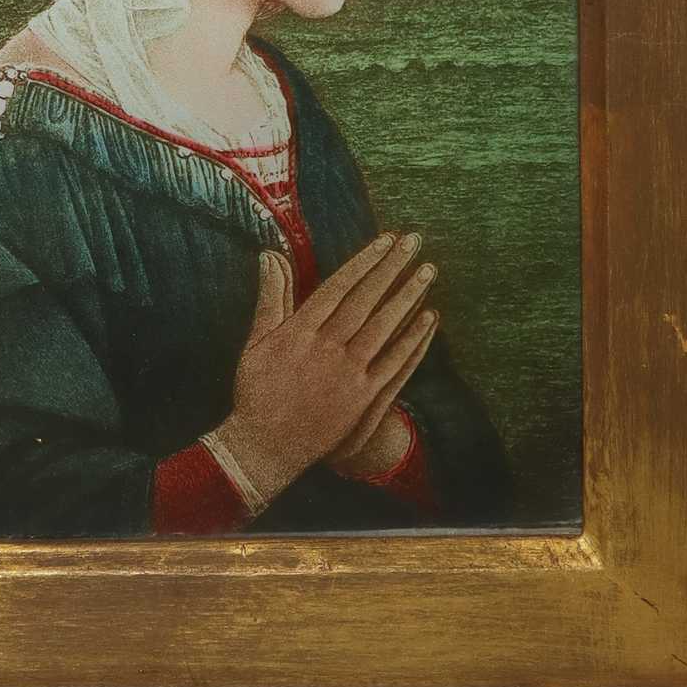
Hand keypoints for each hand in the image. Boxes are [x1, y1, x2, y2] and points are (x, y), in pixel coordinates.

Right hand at [210, 233, 438, 506]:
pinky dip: (413, 340)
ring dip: (407, 297)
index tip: (385, 241)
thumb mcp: (257, 340)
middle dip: (391, 268)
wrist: (266, 446)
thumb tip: (270, 254)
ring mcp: (347, 374)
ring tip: (427, 271)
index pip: (338, 286)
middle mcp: (326, 348)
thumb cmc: (257, 390)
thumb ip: (271, 296)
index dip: (364, 262)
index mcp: (299, 331)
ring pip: (383, 327)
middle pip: (365, 300)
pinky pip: (394, 363)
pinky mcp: (362, 397)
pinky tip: (429, 318)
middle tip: (413, 242)